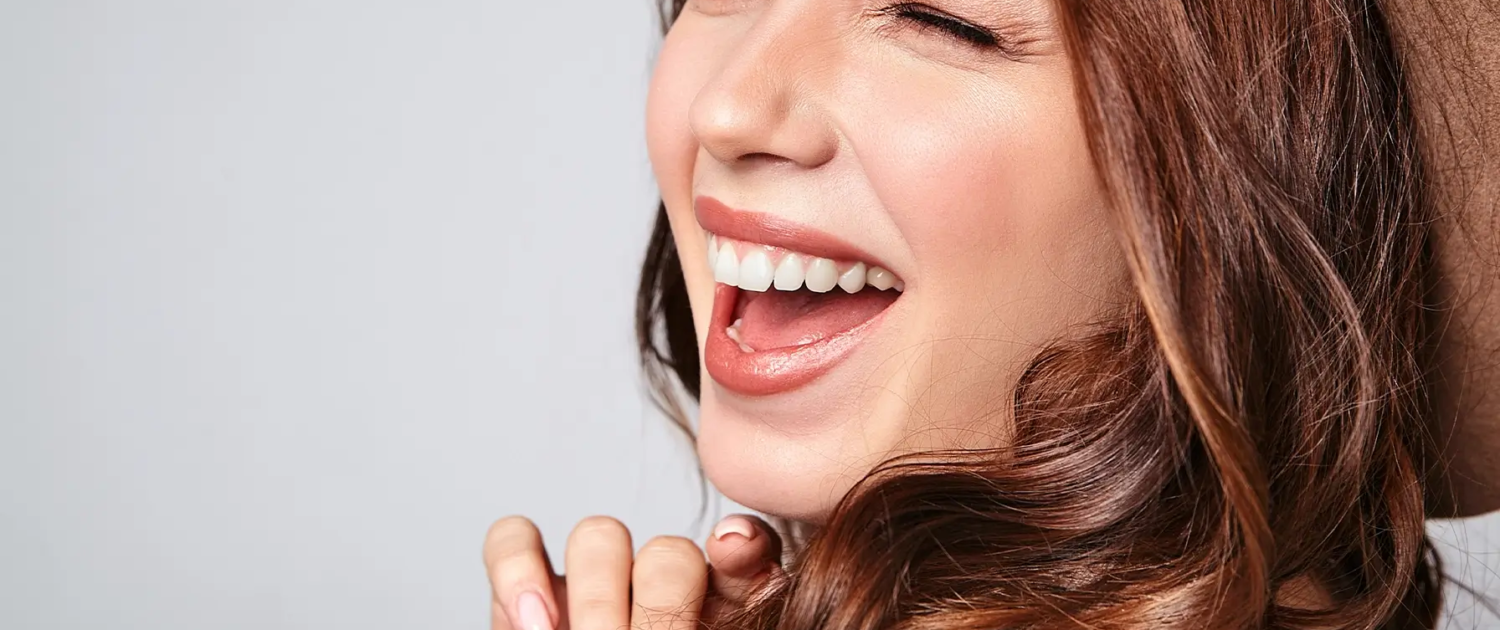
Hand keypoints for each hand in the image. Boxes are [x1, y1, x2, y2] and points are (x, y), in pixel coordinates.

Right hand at [484, 514, 782, 629]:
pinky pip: (513, 540)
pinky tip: (534, 626)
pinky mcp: (528, 589)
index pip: (743, 555)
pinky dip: (518, 573)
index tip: (734, 554)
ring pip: (599, 537)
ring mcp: (595, 582)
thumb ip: (721, 622)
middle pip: (668, 554)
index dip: (744, 552)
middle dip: (661, 605)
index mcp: (720, 608)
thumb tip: (743, 560)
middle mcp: (660, 585)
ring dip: (598, 596)